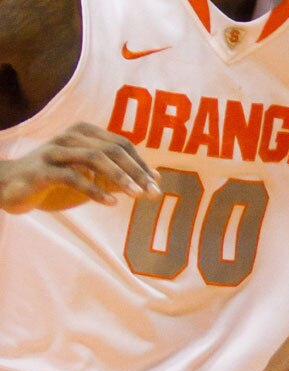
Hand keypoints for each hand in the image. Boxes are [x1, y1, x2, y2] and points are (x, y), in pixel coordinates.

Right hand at [0, 123, 159, 212]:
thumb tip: (152, 181)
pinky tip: (111, 203)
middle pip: (112, 149)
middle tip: (153, 193)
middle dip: (136, 171)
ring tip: (137, 195)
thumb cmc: (56, 180)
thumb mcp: (92, 177)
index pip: (122, 144)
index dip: (141, 163)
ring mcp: (55, 151)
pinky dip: (94, 190)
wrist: (11, 186)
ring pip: (94, 157)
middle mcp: (70, 137)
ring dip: (120, 177)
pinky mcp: (42, 169)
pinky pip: (72, 176)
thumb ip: (118, 177)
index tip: (156, 183)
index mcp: (84, 133)